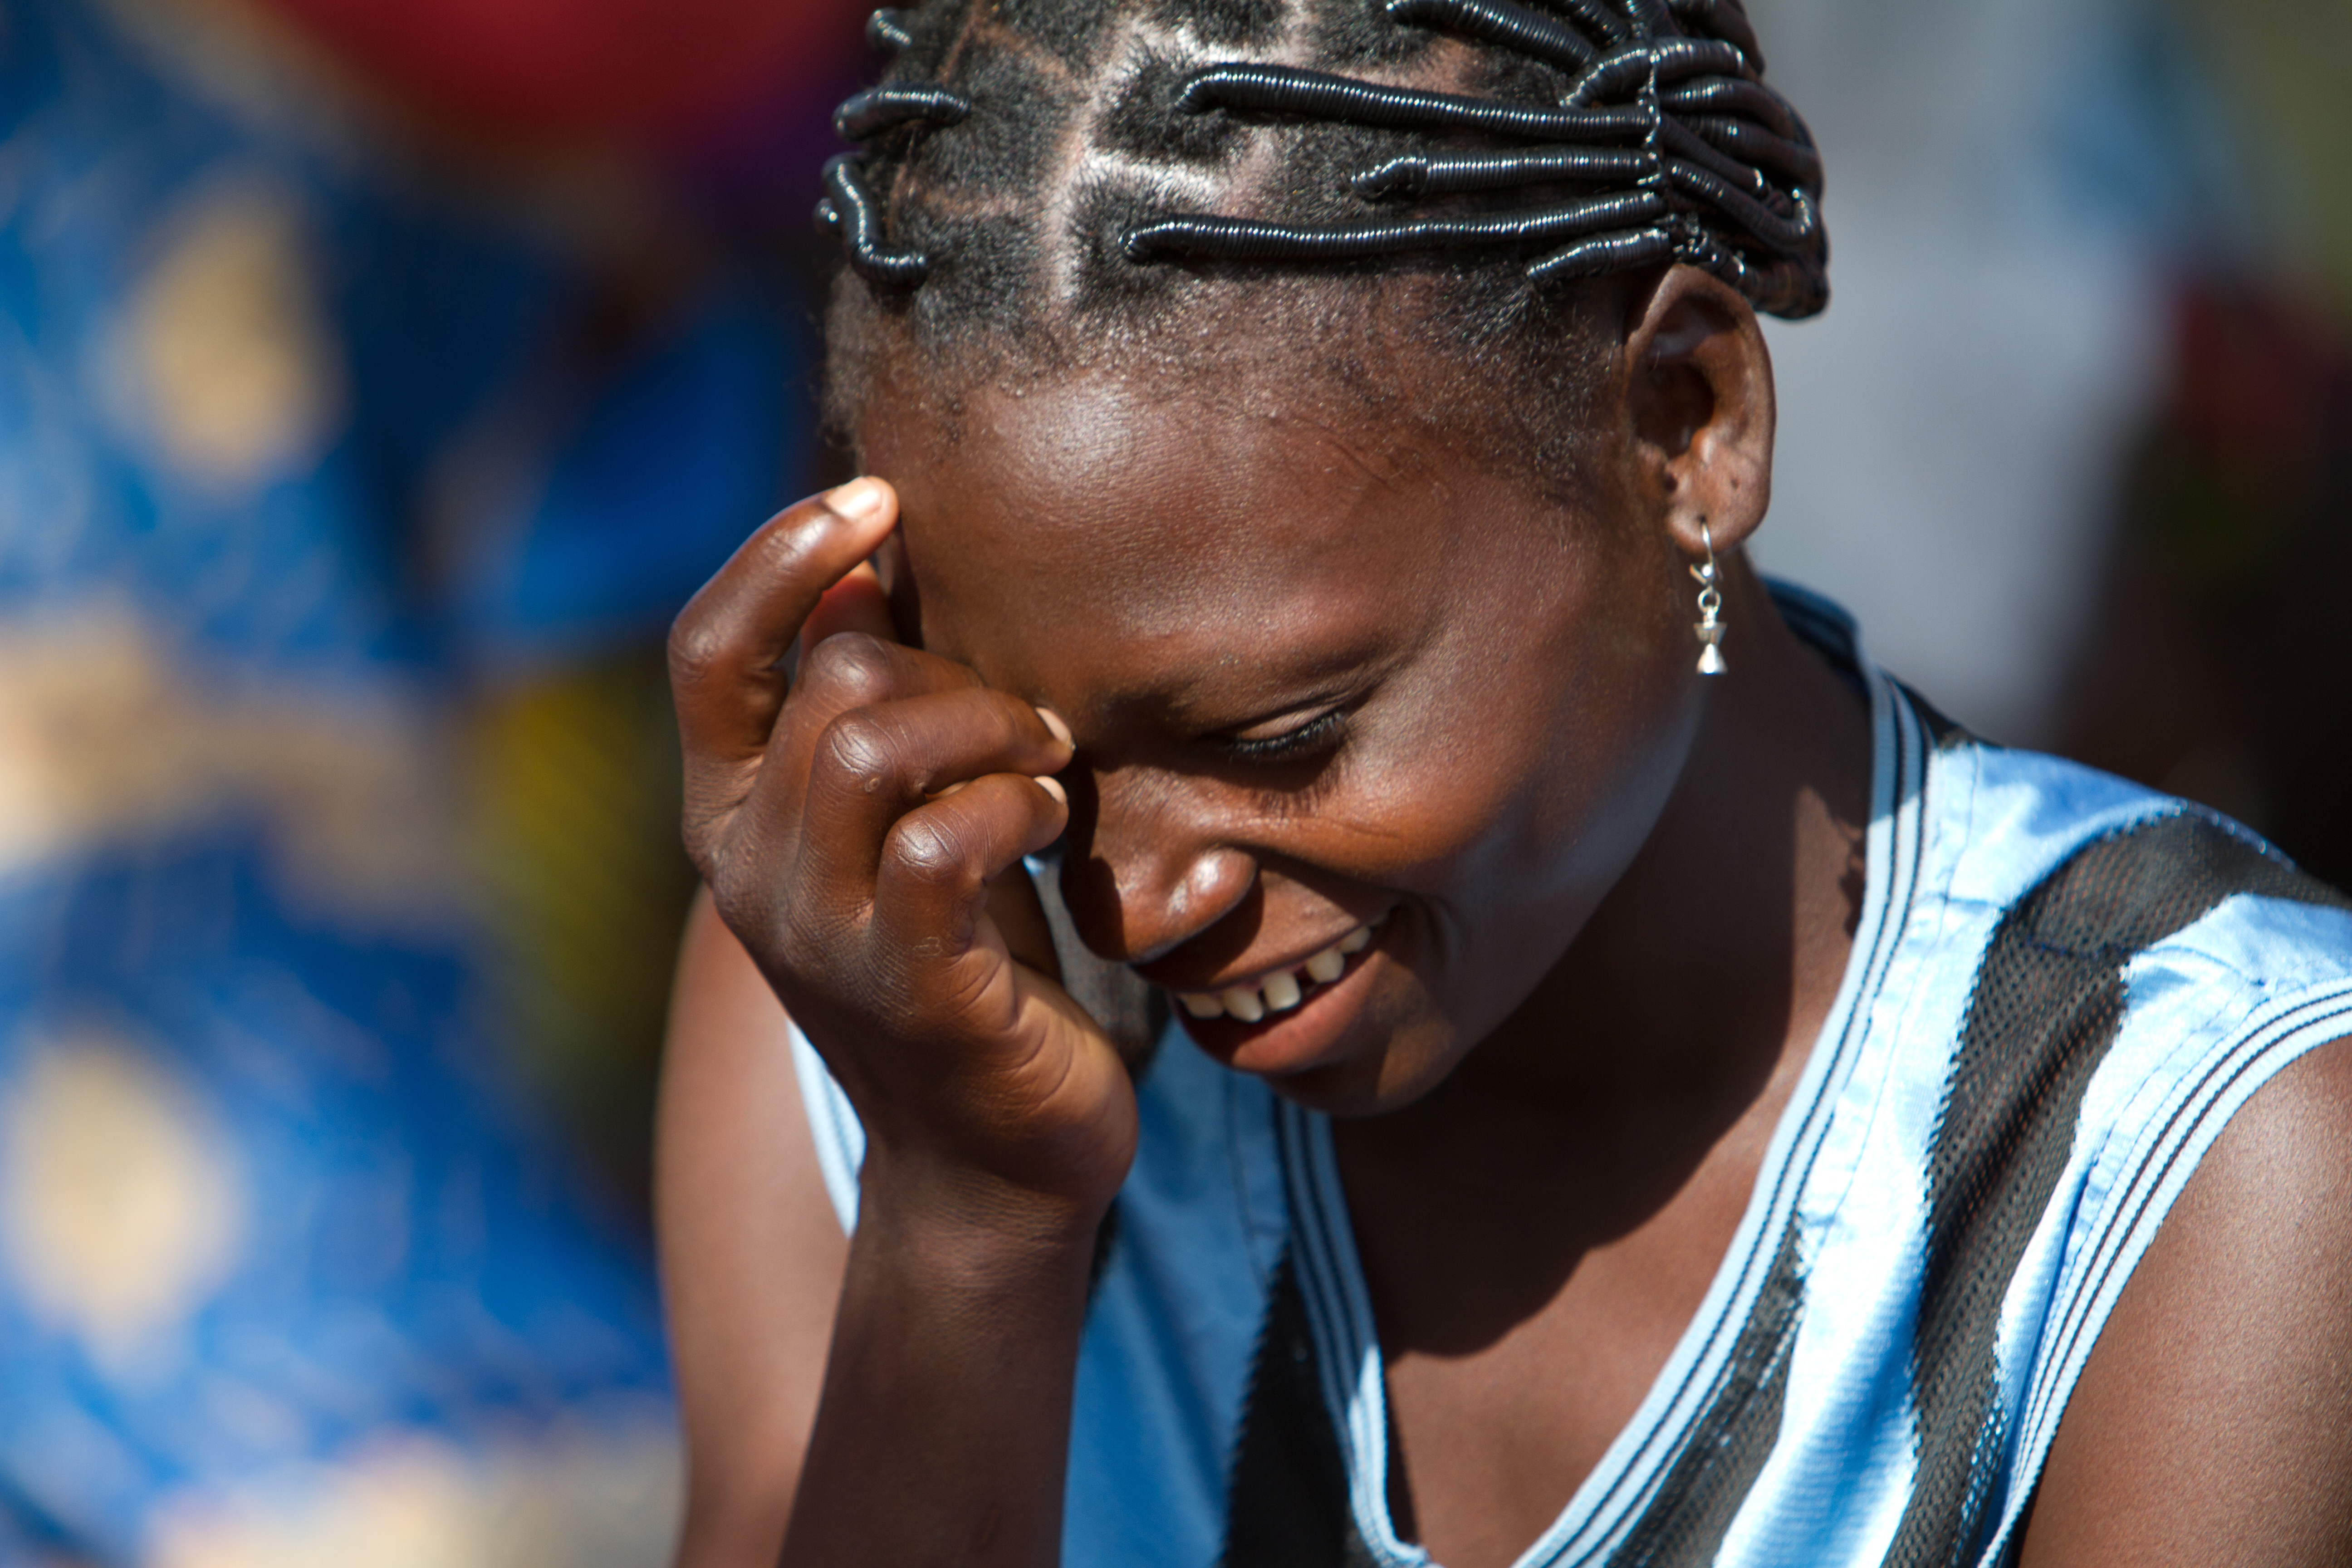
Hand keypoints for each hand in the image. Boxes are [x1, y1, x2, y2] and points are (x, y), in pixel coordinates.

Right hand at [668, 479, 1137, 1229]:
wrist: (994, 1157)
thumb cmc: (965, 961)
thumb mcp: (904, 821)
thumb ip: (869, 708)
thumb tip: (866, 563)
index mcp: (730, 818)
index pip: (705, 650)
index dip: (780, 556)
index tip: (878, 497)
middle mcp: (748, 873)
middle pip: (828, 685)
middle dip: (952, 671)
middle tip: (1030, 720)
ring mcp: (818, 937)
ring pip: (871, 745)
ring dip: (990, 728)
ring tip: (1047, 768)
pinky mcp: (906, 986)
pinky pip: (940, 842)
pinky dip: (1012, 804)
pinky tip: (1053, 822)